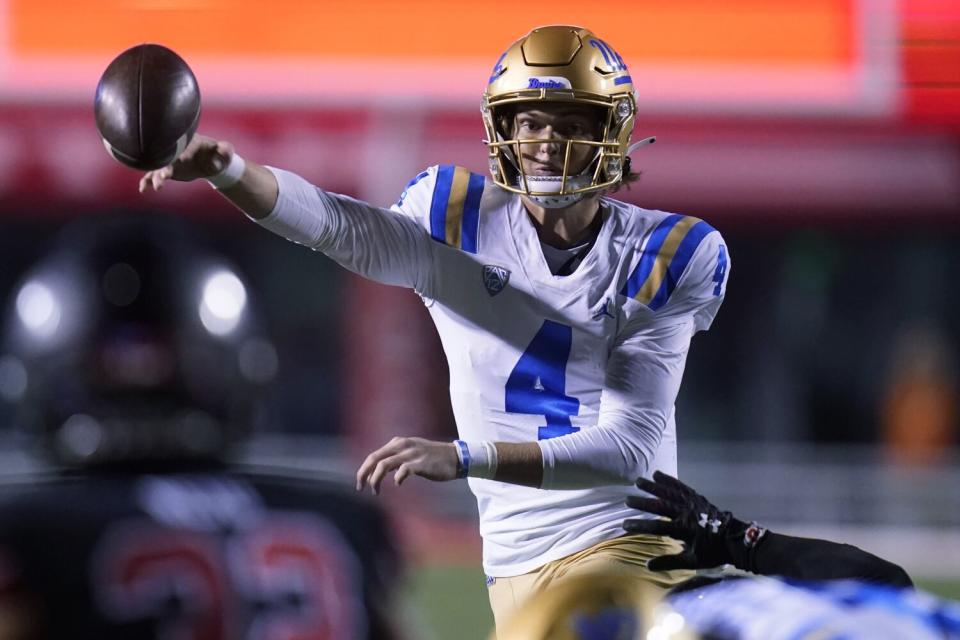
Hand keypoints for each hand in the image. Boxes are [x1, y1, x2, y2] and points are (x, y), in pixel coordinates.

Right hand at [139, 134, 234, 191]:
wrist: (211, 163)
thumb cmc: (220, 155)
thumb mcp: (226, 152)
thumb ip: (226, 150)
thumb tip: (220, 154)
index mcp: (193, 141)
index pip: (188, 146)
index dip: (185, 152)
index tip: (183, 159)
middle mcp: (178, 149)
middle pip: (169, 156)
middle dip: (166, 165)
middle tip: (165, 175)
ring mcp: (170, 159)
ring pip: (160, 167)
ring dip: (156, 176)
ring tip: (158, 187)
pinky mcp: (166, 169)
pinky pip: (154, 174)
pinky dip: (148, 181)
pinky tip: (143, 189)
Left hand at [356, 437, 459, 494]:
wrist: (456, 458)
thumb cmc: (432, 458)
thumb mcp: (411, 452)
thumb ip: (396, 457)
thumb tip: (379, 470)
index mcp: (398, 443)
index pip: (374, 455)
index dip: (364, 469)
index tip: (361, 483)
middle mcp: (403, 445)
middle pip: (375, 458)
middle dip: (364, 473)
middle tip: (360, 488)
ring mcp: (412, 454)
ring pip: (385, 465)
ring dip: (376, 479)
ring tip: (375, 491)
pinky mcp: (421, 463)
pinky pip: (403, 471)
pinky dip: (397, 479)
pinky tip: (398, 484)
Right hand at [623, 471, 762, 571]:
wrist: (735, 539)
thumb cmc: (713, 552)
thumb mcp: (692, 562)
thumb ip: (669, 562)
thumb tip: (648, 565)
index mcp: (684, 530)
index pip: (657, 527)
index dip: (640, 525)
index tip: (625, 524)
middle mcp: (686, 513)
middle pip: (661, 506)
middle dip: (643, 502)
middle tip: (627, 500)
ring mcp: (692, 503)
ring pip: (669, 492)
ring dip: (653, 487)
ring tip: (638, 481)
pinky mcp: (697, 497)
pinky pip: (680, 486)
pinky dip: (669, 480)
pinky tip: (657, 474)